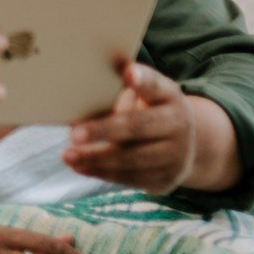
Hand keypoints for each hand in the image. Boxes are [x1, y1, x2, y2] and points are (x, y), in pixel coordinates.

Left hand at [65, 64, 236, 193]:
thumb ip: (119, 90)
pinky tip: (80, 167)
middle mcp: (178, 124)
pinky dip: (102, 172)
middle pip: (138, 126)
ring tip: (68, 156)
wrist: (186, 147)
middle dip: (104, 130)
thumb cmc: (149, 112)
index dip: (142, 79)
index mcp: (169, 96)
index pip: (155, 85)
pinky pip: (130, 178)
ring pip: (132, 158)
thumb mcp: (143, 95)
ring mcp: (176, 154)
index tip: (129, 73)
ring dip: (96, 158)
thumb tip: (78, 86)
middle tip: (73, 134)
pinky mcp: (166, 179)